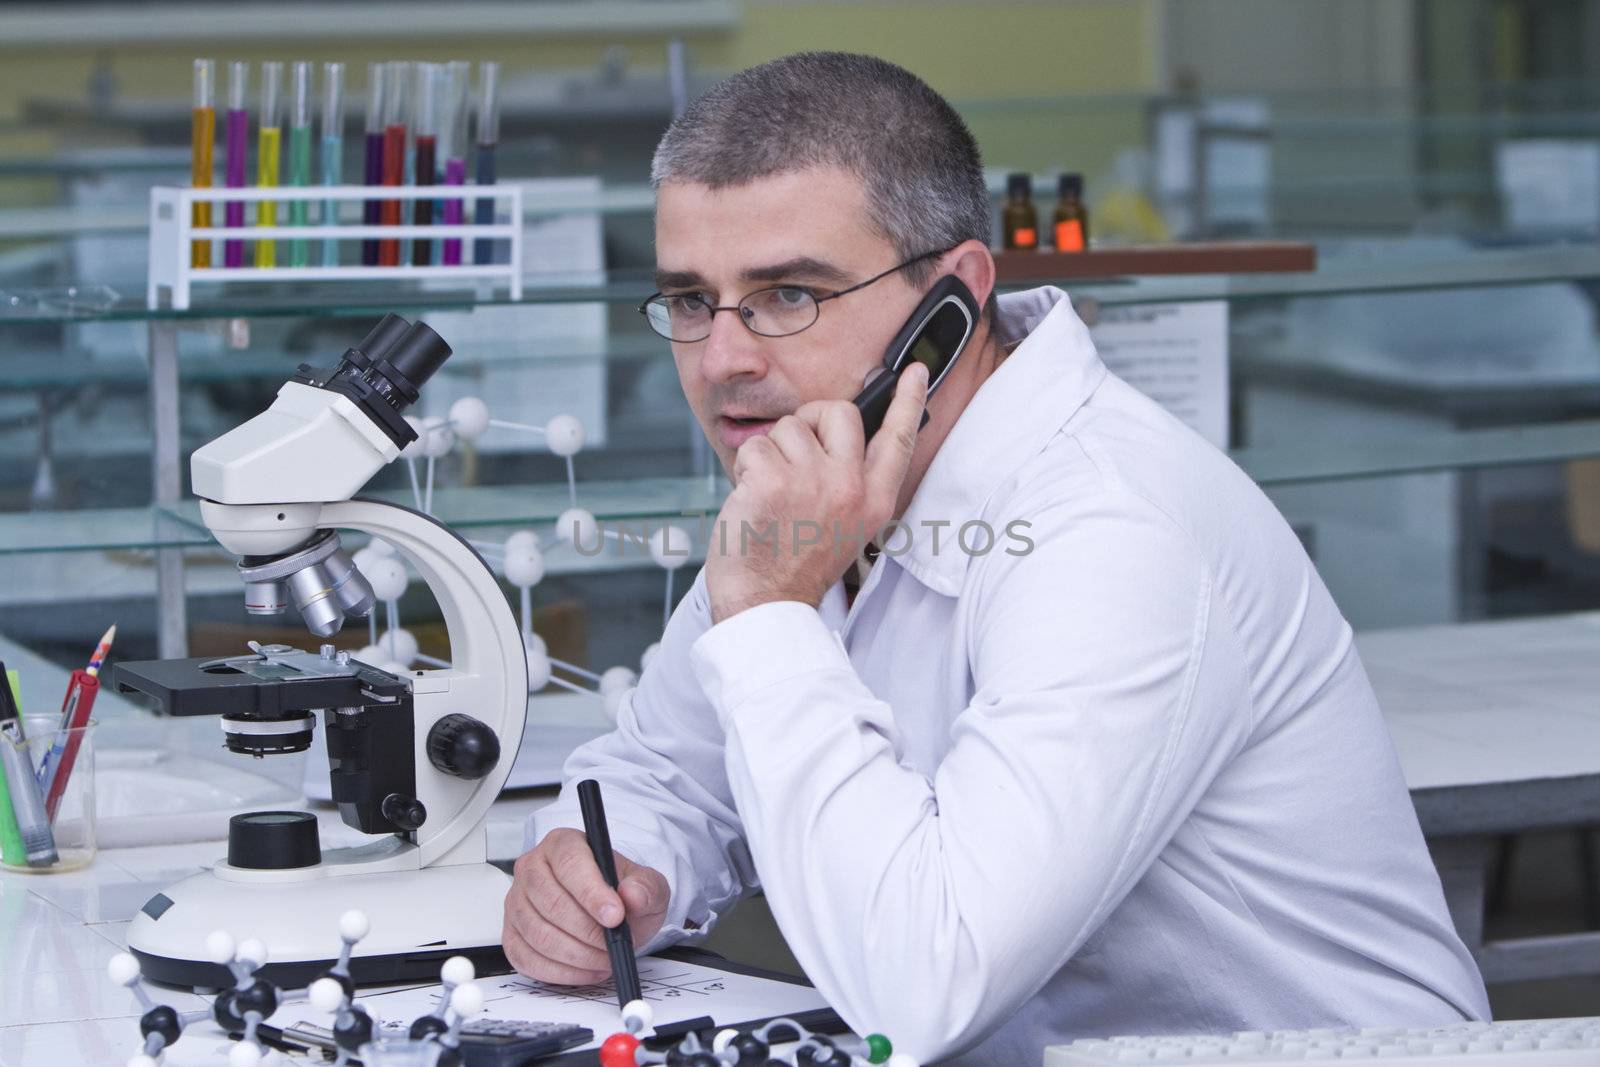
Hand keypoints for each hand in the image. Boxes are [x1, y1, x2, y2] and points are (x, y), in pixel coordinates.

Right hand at [502, 827, 670, 983]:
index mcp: (563, 844)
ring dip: (576, 955)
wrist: (611, 915)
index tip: (615, 917)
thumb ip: (645, 887)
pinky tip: (585, 969)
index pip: (570, 864)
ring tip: (604, 958)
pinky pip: (527, 959)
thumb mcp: (648, 885)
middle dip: (587, 931)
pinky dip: (560, 972)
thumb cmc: (622, 894)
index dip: (592, 893)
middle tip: (613, 944)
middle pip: (551, 901)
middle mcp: (533, 867)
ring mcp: (517, 902)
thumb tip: (632, 894)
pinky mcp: (511, 935)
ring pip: (538, 934)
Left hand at [705, 362, 928, 623]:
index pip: (899, 438)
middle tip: (796, 454)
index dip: (908, 400)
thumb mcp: (847, 525)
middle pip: (838, 412)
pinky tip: (752, 501)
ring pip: (788, 428)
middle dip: (810, 420)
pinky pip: (756, 446)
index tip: (914, 370)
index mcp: (875, 499)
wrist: (768, 605)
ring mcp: (813, 482)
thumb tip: (834, 432)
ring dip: (771, 454)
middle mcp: (851, 487)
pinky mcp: (773, 482)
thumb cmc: (797, 563)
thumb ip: (851, 480)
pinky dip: (746, 469)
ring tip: (771, 494)